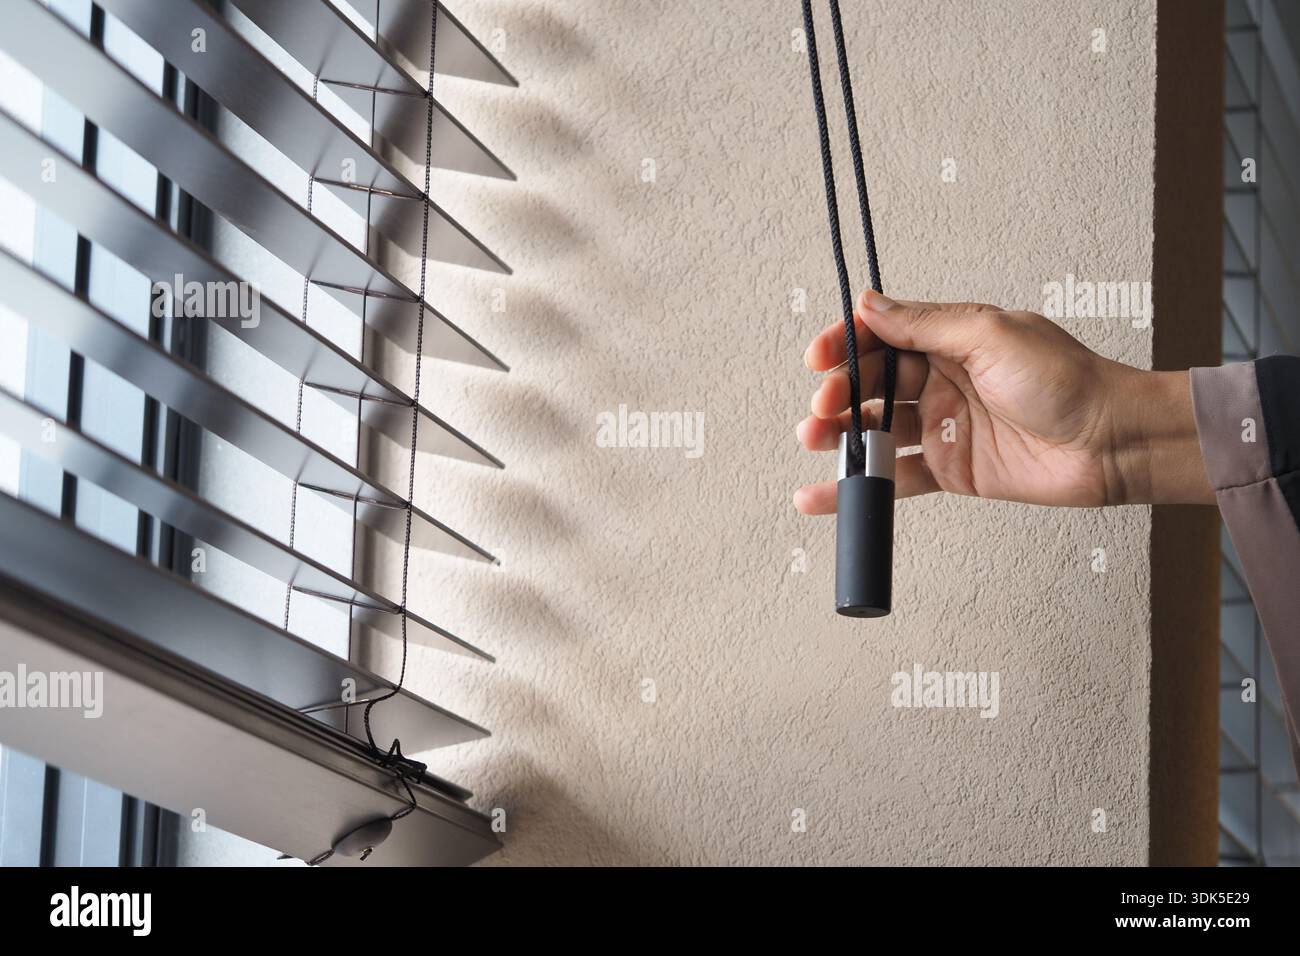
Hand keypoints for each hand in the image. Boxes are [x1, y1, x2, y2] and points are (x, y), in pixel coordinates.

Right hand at [794, 291, 1214, 512]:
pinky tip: (822, 493)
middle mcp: (943, 380)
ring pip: (876, 429)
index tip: (820, 359)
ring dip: (839, 436)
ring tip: (815, 441)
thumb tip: (872, 304)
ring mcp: (945, 426)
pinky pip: (895, 478)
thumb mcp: (991, 334)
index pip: (882, 336)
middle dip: (839, 393)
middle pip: (872, 384)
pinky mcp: (952, 470)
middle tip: (823, 408)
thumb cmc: (1069, 381)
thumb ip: (926, 323)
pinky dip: (858, 488)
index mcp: (951, 339)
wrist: (1112, 443)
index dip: (846, 344)